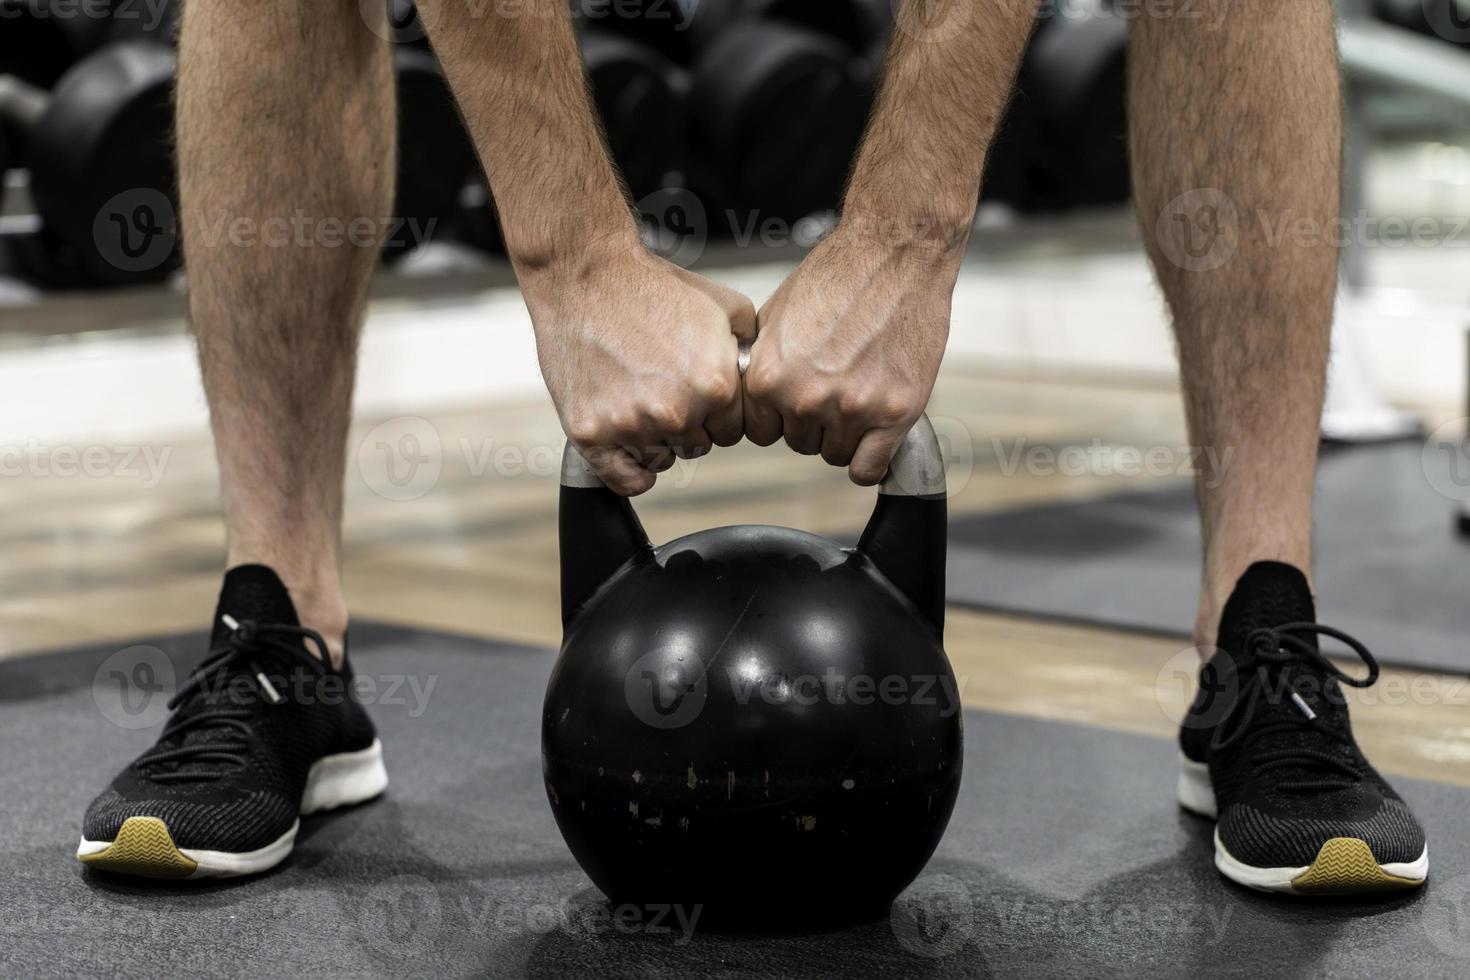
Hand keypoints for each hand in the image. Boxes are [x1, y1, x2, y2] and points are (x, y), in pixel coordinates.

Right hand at [523, 240, 755, 495]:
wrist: (587, 276)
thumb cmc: (652, 288)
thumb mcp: (725, 306)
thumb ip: (751, 349)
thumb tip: (762, 378)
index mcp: (715, 386)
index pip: (733, 431)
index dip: (718, 413)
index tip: (699, 395)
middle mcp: (676, 412)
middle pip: (698, 447)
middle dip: (689, 424)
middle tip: (664, 389)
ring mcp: (630, 425)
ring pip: (661, 460)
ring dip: (656, 441)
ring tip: (640, 399)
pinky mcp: (591, 433)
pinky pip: (624, 479)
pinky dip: (630, 471)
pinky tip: (630, 450)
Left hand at [742, 228, 957, 484]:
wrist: (895, 253)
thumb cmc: (837, 275)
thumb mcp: (775, 315)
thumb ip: (762, 364)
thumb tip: (751, 397)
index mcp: (769, 378)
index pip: (762, 432)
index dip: (781, 416)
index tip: (797, 402)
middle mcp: (805, 399)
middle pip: (799, 443)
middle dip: (814, 421)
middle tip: (836, 387)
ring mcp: (852, 408)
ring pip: (835, 455)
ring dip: (845, 435)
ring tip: (858, 396)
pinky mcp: (895, 412)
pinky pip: (869, 469)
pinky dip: (870, 460)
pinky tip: (874, 436)